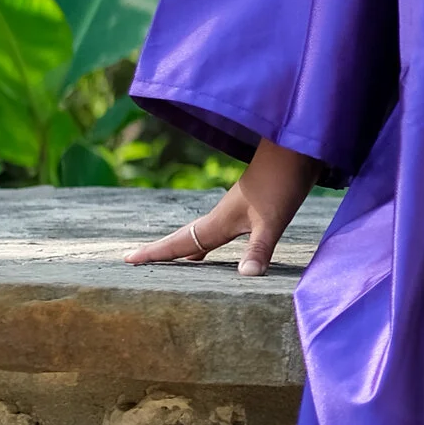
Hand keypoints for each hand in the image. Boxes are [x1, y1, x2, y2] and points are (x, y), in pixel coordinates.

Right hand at [128, 140, 315, 278]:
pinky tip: (217, 247)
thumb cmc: (283, 181)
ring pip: (202, 234)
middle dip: (162, 252)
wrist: (296, 148)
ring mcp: (235, 211)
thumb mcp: (273, 219)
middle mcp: (222, 216)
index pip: (180, 243)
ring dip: (186, 249)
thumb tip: (246, 276)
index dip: (156, 253)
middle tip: (136, 261)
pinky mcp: (251, 207)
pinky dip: (210, 243)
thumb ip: (259, 247)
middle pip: (184, 238)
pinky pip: (219, 231)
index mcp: (219, 221)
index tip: (127, 259)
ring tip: (174, 263)